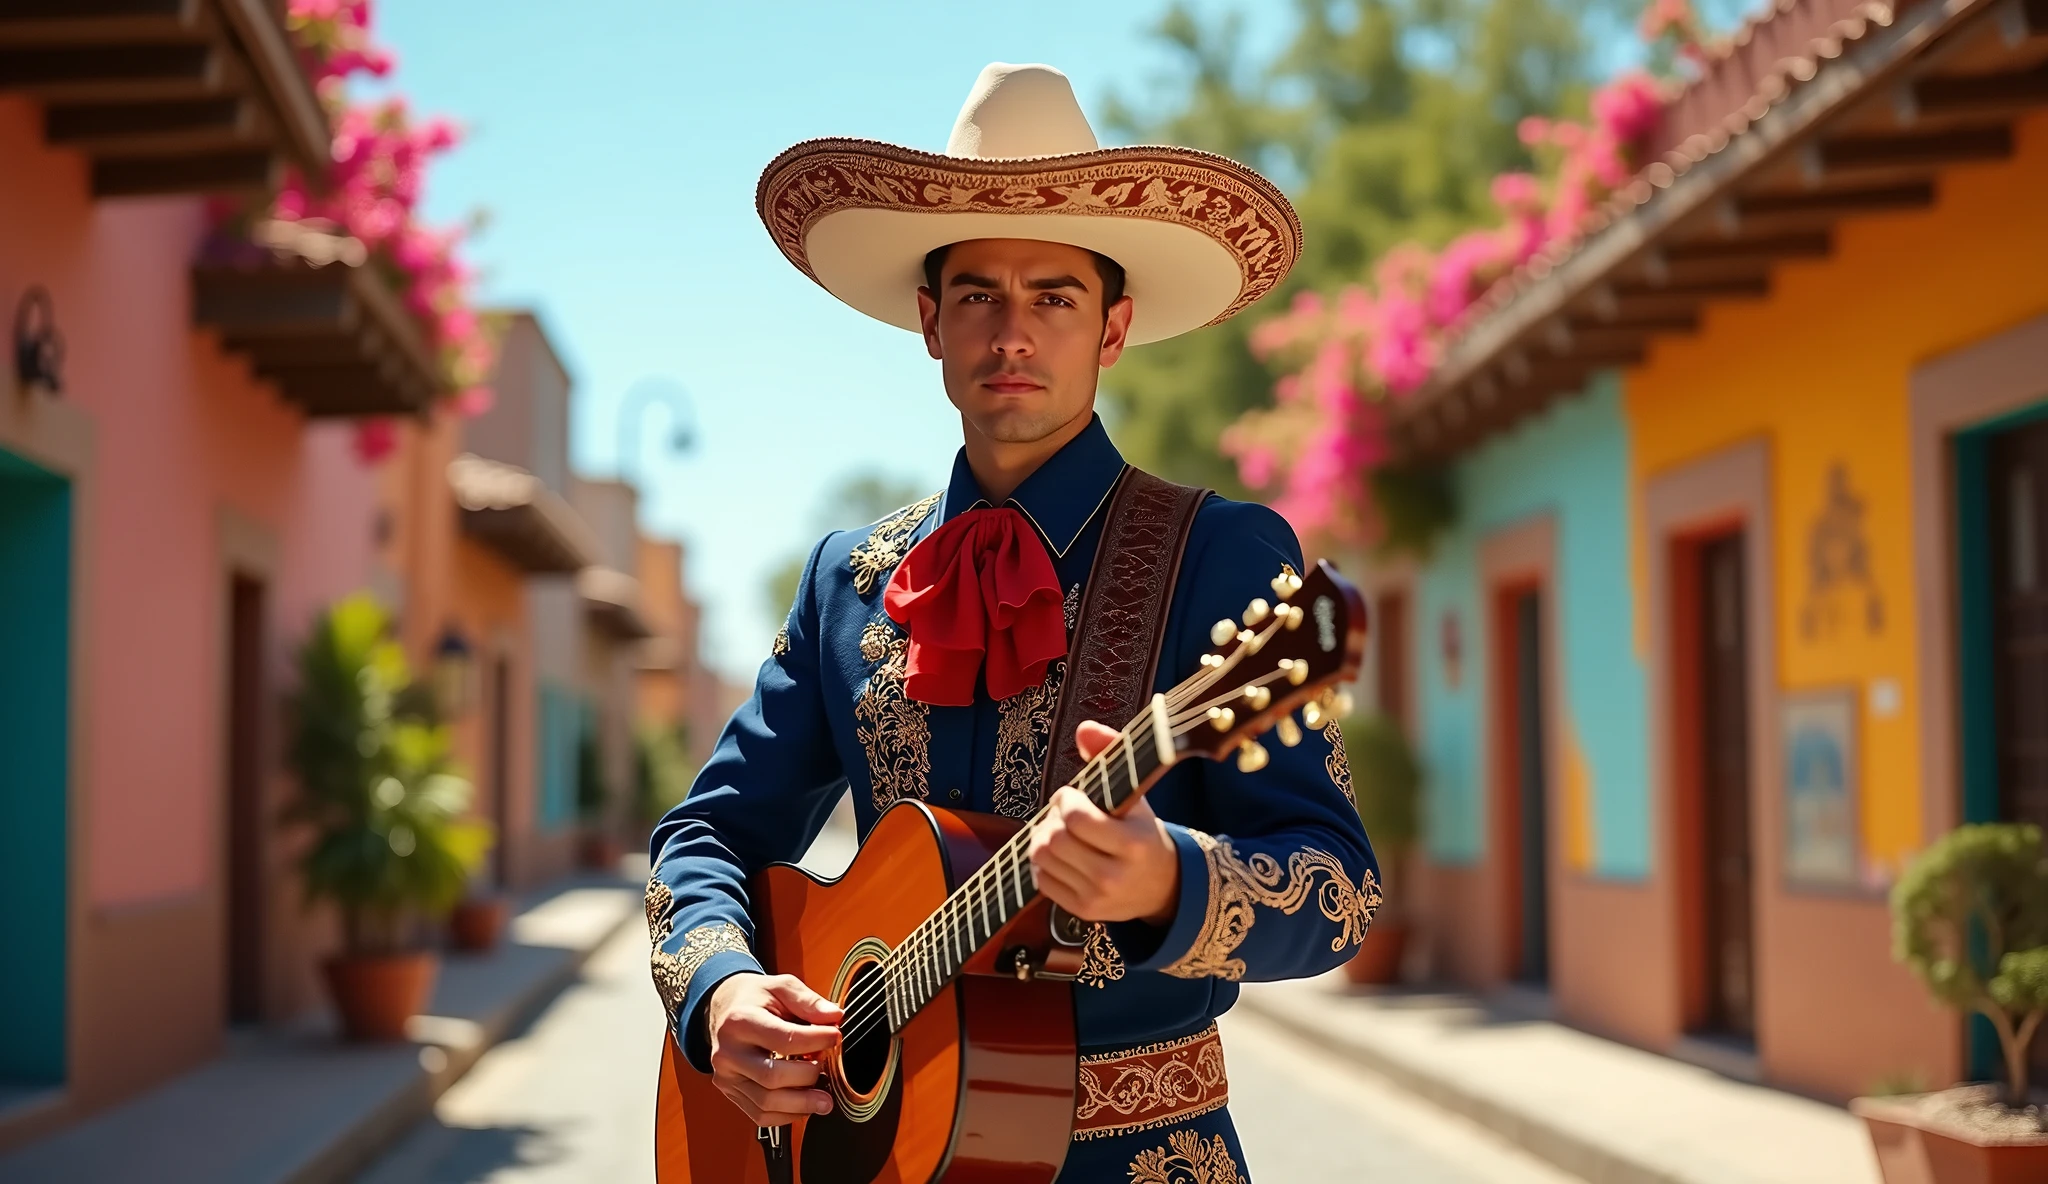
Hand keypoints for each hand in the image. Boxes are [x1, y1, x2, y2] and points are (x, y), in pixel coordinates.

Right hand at [704, 973, 841, 1124]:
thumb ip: (808, 1001)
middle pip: (773, 1077)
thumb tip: (834, 1017)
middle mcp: (729, 1052)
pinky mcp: (730, 1092)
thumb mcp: (781, 987)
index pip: (784, 1039)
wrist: (723, 1008)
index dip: (816, 1041)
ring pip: (766, 1103)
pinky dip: (786, 1116)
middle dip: (808, 1077)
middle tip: (828, 1068)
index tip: (835, 1037)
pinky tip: (803, 1105)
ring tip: (824, 1098)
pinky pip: (759, 1115)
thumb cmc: (753, 998)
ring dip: (801, 1104)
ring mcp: (727, 1076)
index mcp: (740, 1021)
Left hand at [1028, 721, 1181, 925]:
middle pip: (1054, 840)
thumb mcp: (1135, 795)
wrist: (1163, 887)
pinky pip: (1041, 880)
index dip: (1065, 799)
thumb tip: (1083, 728)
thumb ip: (1110, 755)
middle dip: (1051, 819)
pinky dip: (1043, 863)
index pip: (1077, 818)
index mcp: (1133, 843)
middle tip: (1064, 813)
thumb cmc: (1142, 833)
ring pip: (1042, 859)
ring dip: (1043, 838)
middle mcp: (1114, 875)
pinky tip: (1062, 855)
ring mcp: (1096, 897)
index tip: (1071, 794)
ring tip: (1060, 831)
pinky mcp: (1082, 911)